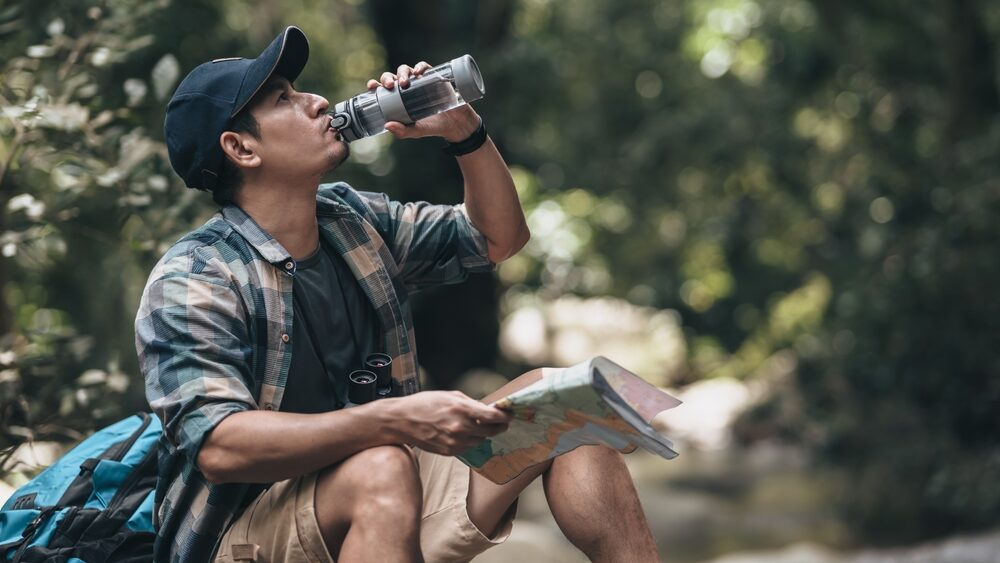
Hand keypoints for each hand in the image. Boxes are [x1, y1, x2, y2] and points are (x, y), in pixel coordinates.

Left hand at [366, 63, 480, 142]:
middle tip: (390, 86)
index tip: (372, 85)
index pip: (384, 89)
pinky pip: (424, 67)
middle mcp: (407, 88)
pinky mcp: (433, 77)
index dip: (376, 84)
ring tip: (405, 82)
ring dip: (402, 72)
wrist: (455, 124)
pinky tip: (418, 72)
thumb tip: (387, 125)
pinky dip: (420, 66)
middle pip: (393, 77)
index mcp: (399, 99)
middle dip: (388, 78)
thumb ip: (402, 131)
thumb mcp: (416, 131)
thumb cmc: (433, 126)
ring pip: (406, 70)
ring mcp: (420, 82)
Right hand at [384, 391, 511, 455]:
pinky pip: (468, 448)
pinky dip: (470, 441)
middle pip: (491, 431)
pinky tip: (463, 434)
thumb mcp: (450, 396)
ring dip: (482, 434)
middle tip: (502, 423)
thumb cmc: (425, 404)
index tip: (509, 415)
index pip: (493, 416)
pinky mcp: (449, 452)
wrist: (402, 421)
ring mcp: (454, 441)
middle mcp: (460, 427)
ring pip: (480, 441)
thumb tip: (488, 409)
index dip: (505, 417)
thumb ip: (471, 403)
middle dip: (499, 427)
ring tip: (477, 426)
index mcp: (461, 409)